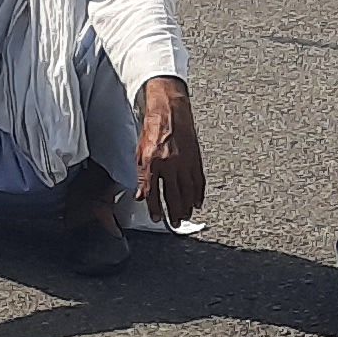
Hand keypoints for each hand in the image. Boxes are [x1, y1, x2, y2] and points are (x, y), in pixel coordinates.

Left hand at [135, 75, 203, 223]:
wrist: (170, 112)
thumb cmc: (152, 131)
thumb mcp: (139, 153)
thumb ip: (140, 176)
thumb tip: (140, 196)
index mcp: (152, 162)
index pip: (153, 192)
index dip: (155, 207)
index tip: (157, 218)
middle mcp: (169, 163)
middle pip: (173, 195)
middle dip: (173, 212)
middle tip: (174, 224)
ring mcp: (184, 162)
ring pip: (187, 191)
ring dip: (186, 207)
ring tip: (184, 217)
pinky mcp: (195, 159)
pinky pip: (198, 181)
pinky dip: (198, 194)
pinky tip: (197, 203)